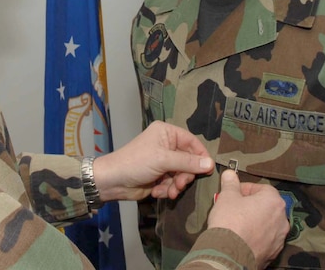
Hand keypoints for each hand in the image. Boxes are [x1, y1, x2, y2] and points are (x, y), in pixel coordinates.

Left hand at [92, 121, 213, 201]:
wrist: (114, 181)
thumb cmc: (136, 162)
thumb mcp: (163, 160)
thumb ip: (188, 162)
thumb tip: (210, 164)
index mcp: (167, 132)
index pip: (192, 142)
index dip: (201, 156)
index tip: (208, 170)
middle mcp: (166, 144)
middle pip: (189, 161)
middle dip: (184, 175)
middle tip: (180, 184)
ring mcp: (163, 161)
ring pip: (181, 174)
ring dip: (176, 185)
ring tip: (169, 192)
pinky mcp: (159, 176)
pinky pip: (172, 183)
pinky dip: (168, 189)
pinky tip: (157, 192)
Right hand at [208, 170, 288, 268]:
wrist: (229, 254)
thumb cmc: (230, 222)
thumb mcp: (227, 196)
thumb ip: (230, 183)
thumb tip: (230, 174)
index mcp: (274, 201)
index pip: (262, 188)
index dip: (246, 189)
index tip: (234, 193)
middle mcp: (282, 219)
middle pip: (266, 206)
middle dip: (251, 205)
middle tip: (235, 207)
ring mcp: (279, 238)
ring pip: (267, 223)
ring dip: (255, 220)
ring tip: (237, 223)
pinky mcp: (273, 252)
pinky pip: (265, 239)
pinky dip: (256, 236)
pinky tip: (242, 237)